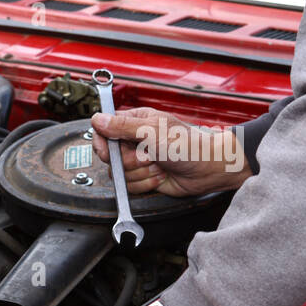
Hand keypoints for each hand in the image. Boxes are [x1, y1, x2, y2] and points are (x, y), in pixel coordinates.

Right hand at [90, 106, 251, 197]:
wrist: (207, 169)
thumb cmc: (188, 145)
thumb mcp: (152, 131)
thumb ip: (122, 126)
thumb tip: (97, 119)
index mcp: (136, 122)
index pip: (104, 130)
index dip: (103, 143)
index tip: (110, 151)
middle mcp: (135, 141)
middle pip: (111, 156)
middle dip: (130, 160)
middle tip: (148, 155)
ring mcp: (140, 160)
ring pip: (121, 174)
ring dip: (141, 172)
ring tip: (159, 164)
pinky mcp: (145, 177)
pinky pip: (131, 186)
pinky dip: (146, 183)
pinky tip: (161, 175)